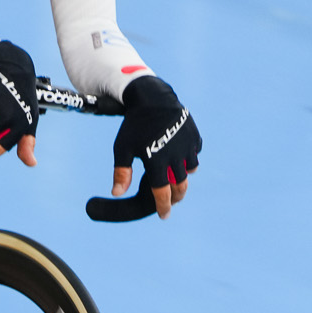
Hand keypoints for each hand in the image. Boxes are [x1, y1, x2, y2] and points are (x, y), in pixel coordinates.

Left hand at [111, 75, 198, 218]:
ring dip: (183, 178)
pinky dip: (189, 160)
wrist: (152, 97)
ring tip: (176, 182)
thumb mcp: (122, 148)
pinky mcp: (194, 136)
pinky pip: (194, 154)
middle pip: (180, 186)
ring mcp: (188, 145)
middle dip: (176, 197)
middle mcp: (176, 156)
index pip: (163, 193)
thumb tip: (116, 193)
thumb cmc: (134, 125)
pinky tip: (181, 161)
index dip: (164, 207)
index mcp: (157, 161)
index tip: (164, 215)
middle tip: (171, 201)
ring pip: (189, 171)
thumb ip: (121, 172)